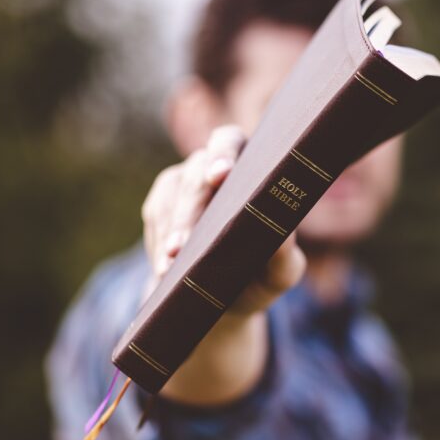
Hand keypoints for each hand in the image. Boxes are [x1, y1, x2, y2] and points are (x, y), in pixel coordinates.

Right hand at [140, 124, 306, 319]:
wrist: (230, 296)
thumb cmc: (264, 274)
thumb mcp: (281, 271)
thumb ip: (284, 255)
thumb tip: (281, 236)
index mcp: (248, 167)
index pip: (231, 142)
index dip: (224, 154)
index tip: (221, 175)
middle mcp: (211, 166)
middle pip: (194, 174)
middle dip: (189, 209)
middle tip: (184, 244)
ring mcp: (182, 183)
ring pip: (169, 196)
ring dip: (170, 231)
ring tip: (170, 265)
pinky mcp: (161, 206)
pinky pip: (154, 218)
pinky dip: (157, 245)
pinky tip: (163, 270)